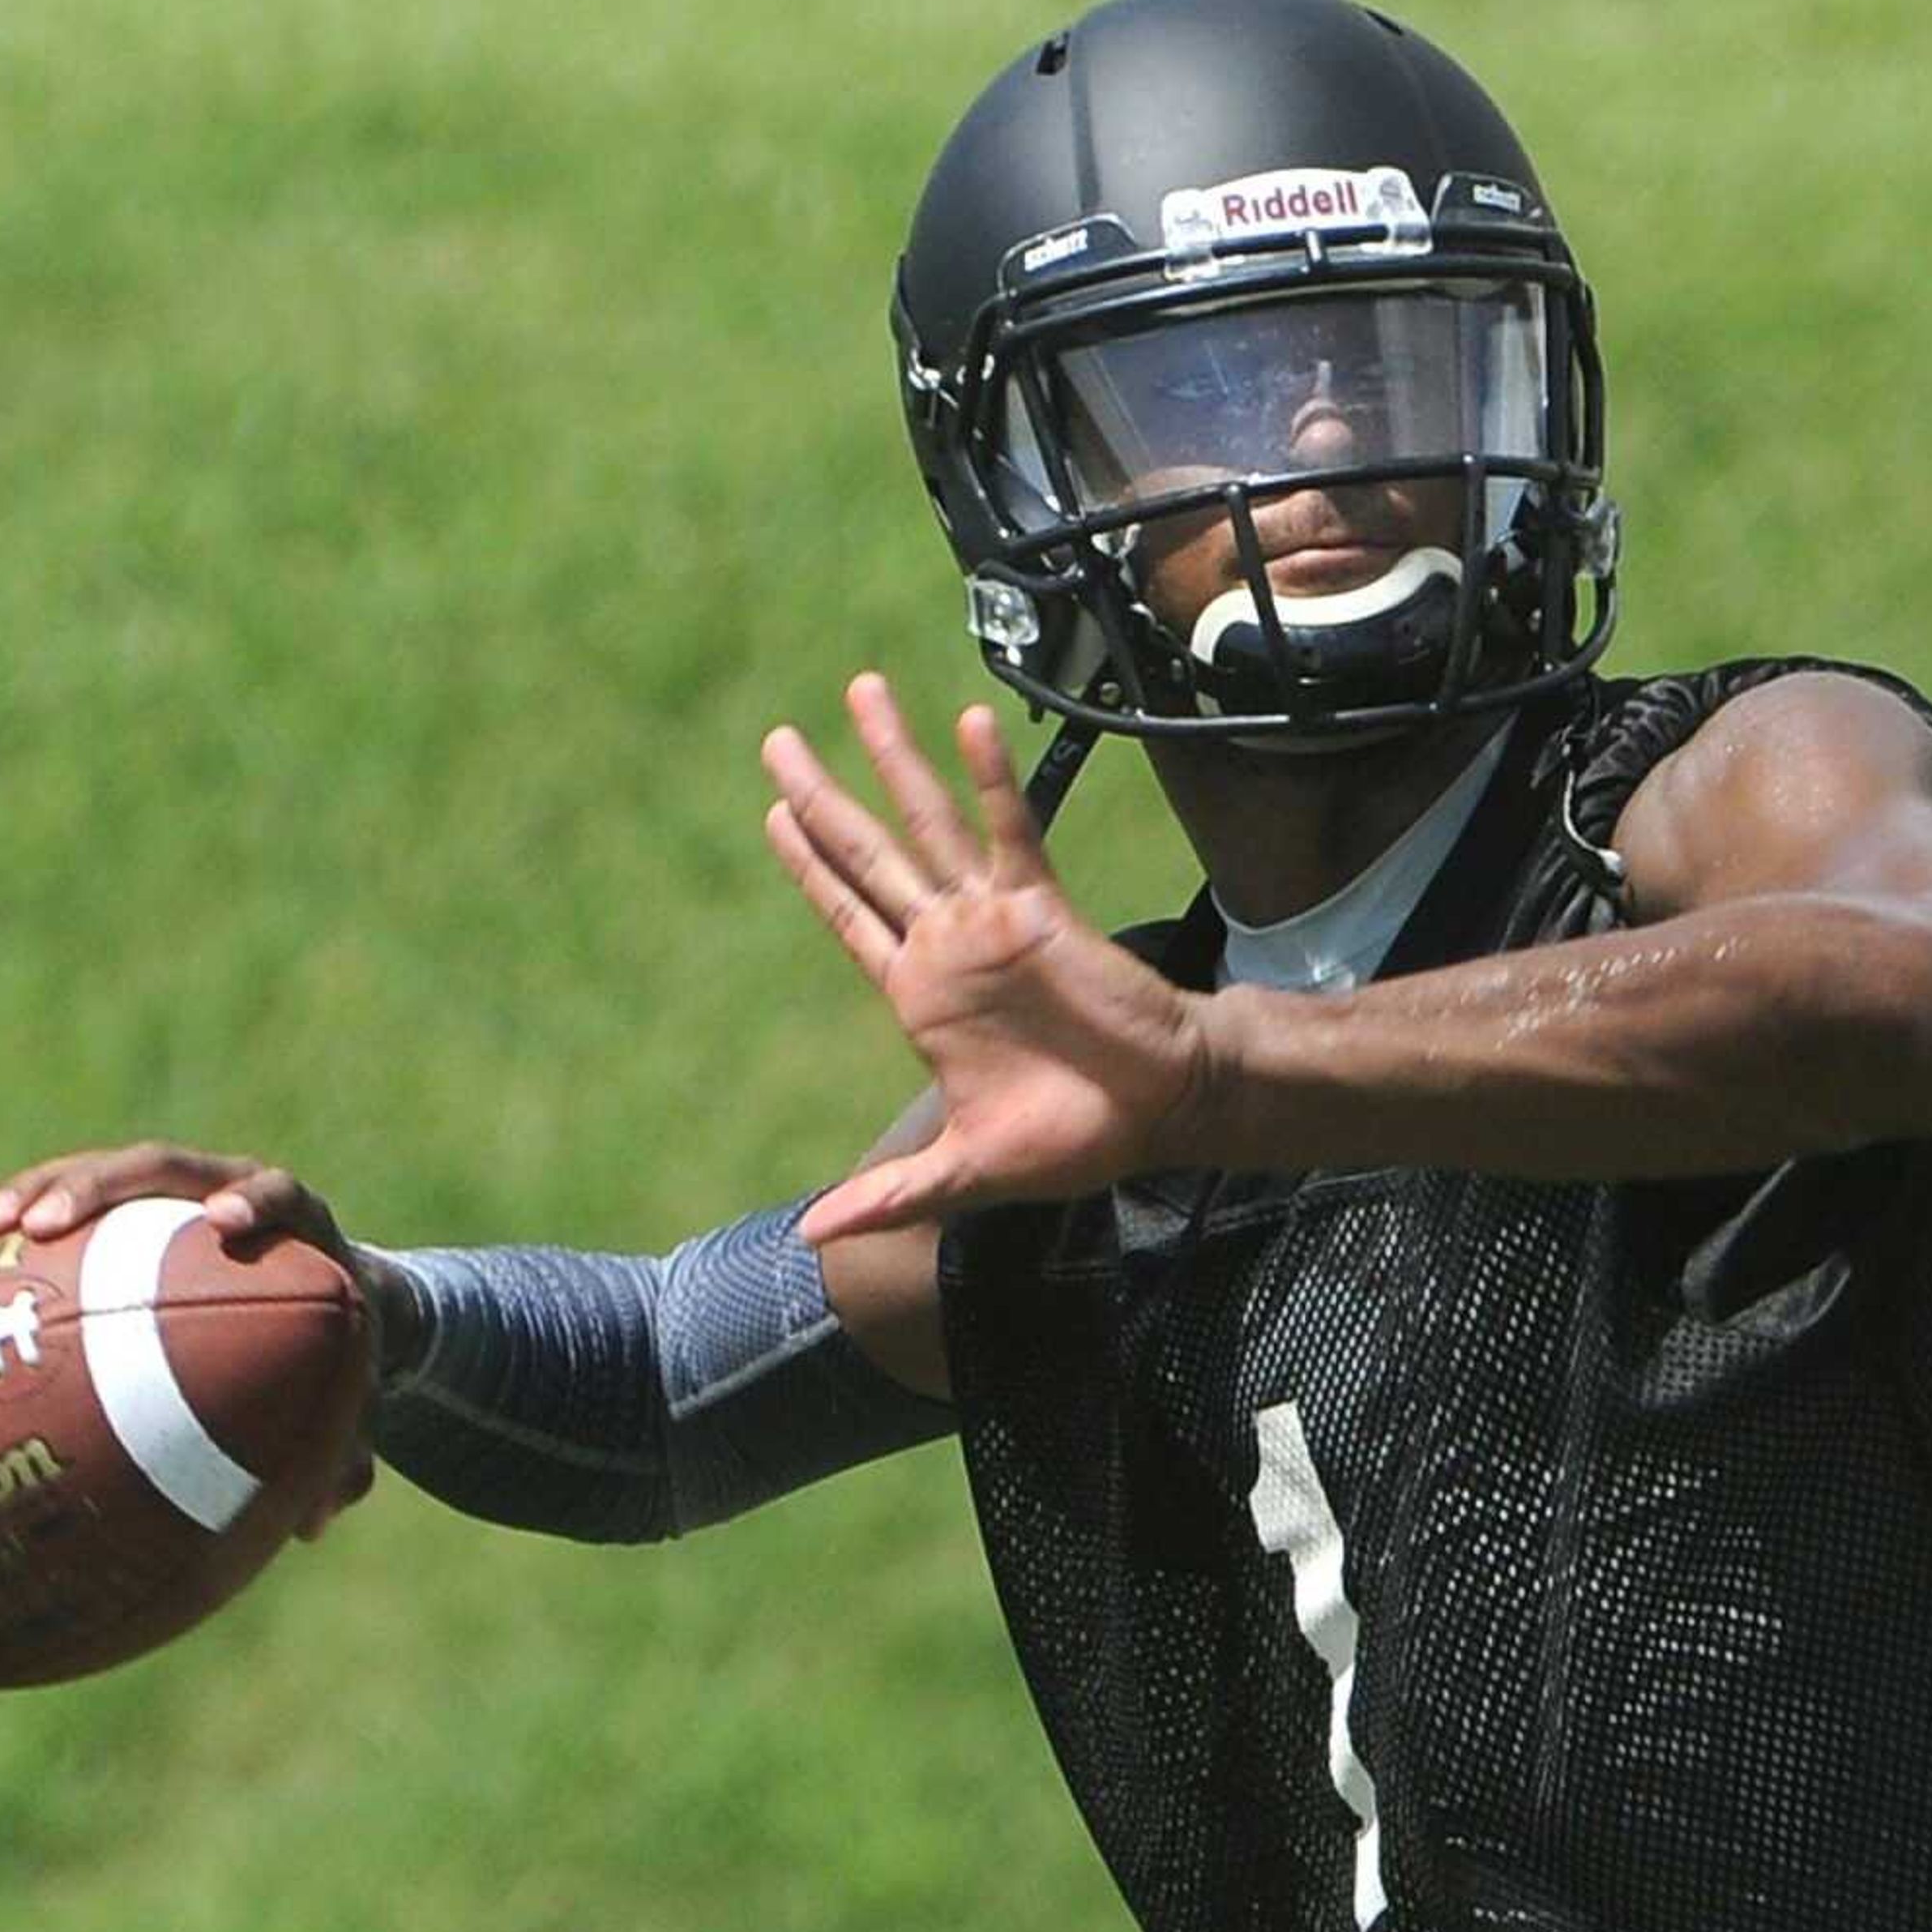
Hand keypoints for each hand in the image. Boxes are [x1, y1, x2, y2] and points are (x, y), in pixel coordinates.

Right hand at [0, 1142, 381, 1538]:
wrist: (311, 1300)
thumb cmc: (327, 1353)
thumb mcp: (344, 1399)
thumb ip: (342, 1452)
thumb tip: (319, 1517)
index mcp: (295, 1224)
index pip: (277, 1195)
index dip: (253, 1201)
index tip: (221, 1221)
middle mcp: (227, 1191)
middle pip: (164, 1169)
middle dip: (102, 1187)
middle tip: (49, 1224)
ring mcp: (171, 1194)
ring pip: (99, 1175)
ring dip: (37, 1193)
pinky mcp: (127, 1207)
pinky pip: (69, 1200)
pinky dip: (20, 1216)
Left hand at [760, 674, 1213, 1242]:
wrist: (1158, 1110)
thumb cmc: (1070, 1139)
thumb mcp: (962, 1173)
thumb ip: (888, 1195)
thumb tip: (812, 1238)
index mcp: (917, 998)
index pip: (848, 916)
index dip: (809, 869)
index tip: (773, 814)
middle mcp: (945, 946)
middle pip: (867, 855)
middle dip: (820, 798)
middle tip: (775, 740)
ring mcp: (990, 919)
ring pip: (927, 824)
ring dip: (893, 761)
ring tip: (857, 693)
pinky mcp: (1041, 907)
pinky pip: (1010, 831)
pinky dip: (988, 781)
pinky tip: (966, 726)